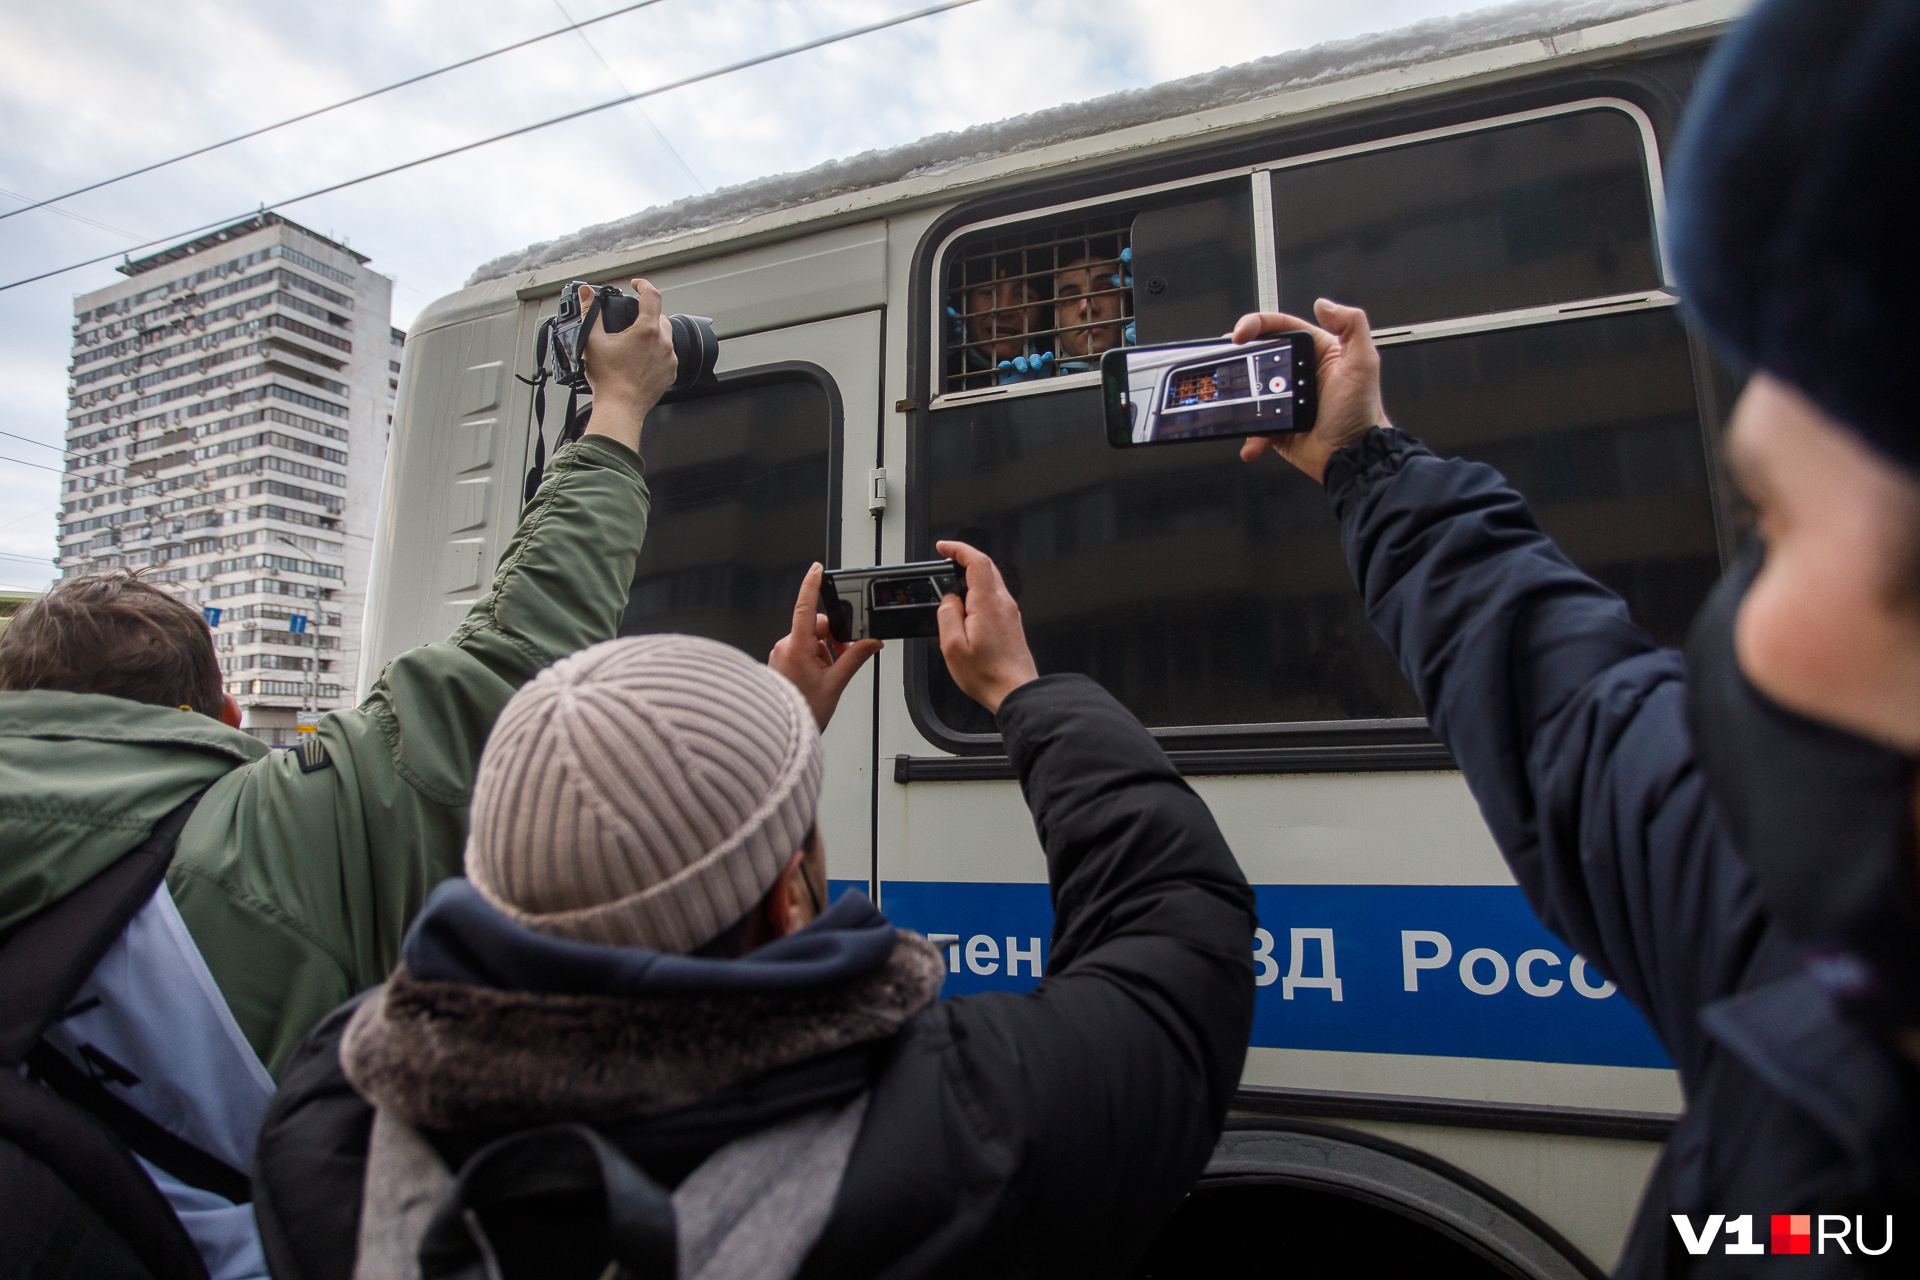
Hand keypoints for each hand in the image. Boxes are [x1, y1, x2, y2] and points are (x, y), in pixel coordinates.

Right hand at [580, 278, 676, 453]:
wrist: (620, 408)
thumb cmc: (608, 379)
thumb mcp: (593, 341)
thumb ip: (589, 313)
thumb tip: (586, 293)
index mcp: (647, 330)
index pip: (652, 295)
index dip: (643, 285)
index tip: (636, 284)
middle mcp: (663, 343)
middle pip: (659, 317)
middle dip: (645, 315)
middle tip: (629, 323)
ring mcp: (670, 359)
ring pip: (665, 337)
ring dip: (651, 335)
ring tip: (632, 345)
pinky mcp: (671, 373)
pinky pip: (667, 356)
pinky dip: (656, 353)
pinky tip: (639, 361)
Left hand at [768, 563, 881, 729]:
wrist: (781, 731)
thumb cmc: (802, 711)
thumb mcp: (835, 684)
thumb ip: (855, 658)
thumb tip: (871, 642)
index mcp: (796, 647)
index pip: (805, 607)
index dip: (812, 585)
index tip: (817, 569)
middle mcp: (785, 646)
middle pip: (815, 627)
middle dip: (832, 639)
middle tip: (841, 659)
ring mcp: (781, 654)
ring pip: (809, 640)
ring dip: (824, 652)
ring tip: (826, 676)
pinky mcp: (780, 662)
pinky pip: (801, 650)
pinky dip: (814, 658)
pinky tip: (817, 677)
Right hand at [934, 540, 1037, 714]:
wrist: (1015, 691)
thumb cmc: (988, 674)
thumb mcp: (952, 646)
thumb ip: (947, 615)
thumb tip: (948, 600)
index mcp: (988, 604)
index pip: (977, 561)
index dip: (959, 549)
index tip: (944, 547)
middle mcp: (1003, 603)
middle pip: (986, 567)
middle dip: (963, 560)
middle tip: (944, 565)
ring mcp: (1009, 612)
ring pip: (990, 582)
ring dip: (970, 577)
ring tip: (951, 590)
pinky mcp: (1010, 622)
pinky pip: (993, 597)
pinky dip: (977, 593)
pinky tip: (965, 609)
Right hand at [1234, 298, 1388, 483]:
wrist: (1353, 455)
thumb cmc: (1361, 411)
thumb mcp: (1363, 362)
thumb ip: (1351, 325)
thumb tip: (1324, 304)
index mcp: (1317, 352)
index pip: (1282, 327)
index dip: (1258, 324)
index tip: (1241, 333)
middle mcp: (1299, 372)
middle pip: (1260, 354)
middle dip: (1239, 354)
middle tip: (1225, 356)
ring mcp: (1285, 399)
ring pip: (1252, 389)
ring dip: (1238, 394)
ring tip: (1230, 397)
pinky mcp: (1277, 425)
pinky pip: (1255, 426)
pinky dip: (1250, 436)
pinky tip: (1252, 441)